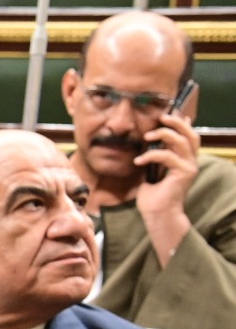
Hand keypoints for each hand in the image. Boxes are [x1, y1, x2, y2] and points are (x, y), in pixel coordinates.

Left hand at [136, 110, 199, 267]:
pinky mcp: (184, 173)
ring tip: (146, 136)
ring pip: (181, 142)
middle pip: (191, 135)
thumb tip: (146, 144)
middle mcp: (191, 162)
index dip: (182, 124)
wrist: (157, 215)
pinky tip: (138, 161)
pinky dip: (151, 155)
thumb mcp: (151, 171)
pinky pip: (167, 157)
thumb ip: (154, 157)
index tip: (169, 114)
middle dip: (177, 123)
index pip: (189, 137)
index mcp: (184, 160)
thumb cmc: (153, 196)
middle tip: (162, 117)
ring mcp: (189, 167)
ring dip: (163, 135)